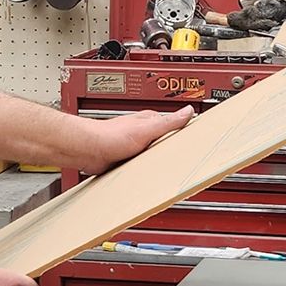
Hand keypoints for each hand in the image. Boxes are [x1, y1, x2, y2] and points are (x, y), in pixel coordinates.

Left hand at [72, 106, 193, 175]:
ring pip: (154, 155)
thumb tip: (187, 111)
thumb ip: (168, 122)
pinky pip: (142, 166)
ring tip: (168, 169)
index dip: (186, 133)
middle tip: (185, 159)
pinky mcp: (128, 160)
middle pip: (166, 142)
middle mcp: (143, 133)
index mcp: (150, 122)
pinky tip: (149, 174)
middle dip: (174, 151)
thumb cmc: (110, 136)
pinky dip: (146, 170)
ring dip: (159, 162)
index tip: (197, 139)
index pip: (174, 125)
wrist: (89, 151)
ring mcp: (136, 147)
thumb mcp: (146, 128)